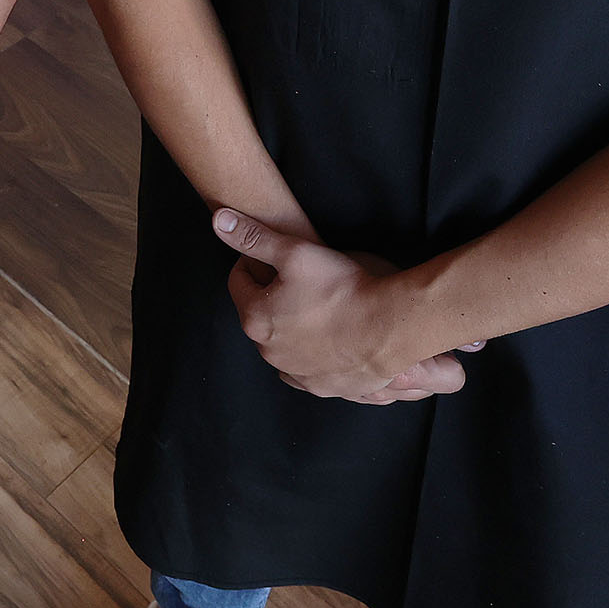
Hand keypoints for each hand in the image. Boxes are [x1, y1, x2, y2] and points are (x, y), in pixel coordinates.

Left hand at [213, 208, 481, 405]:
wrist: (389, 327)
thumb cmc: (342, 287)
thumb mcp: (295, 251)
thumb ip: (253, 237)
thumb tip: (219, 221)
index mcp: (256, 319)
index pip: (239, 282)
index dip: (253, 262)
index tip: (273, 255)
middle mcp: (269, 352)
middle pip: (259, 314)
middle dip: (271, 295)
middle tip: (299, 278)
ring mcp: (296, 373)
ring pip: (282, 343)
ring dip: (291, 326)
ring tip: (317, 306)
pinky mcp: (322, 387)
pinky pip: (306, 368)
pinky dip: (311, 354)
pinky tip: (329, 338)